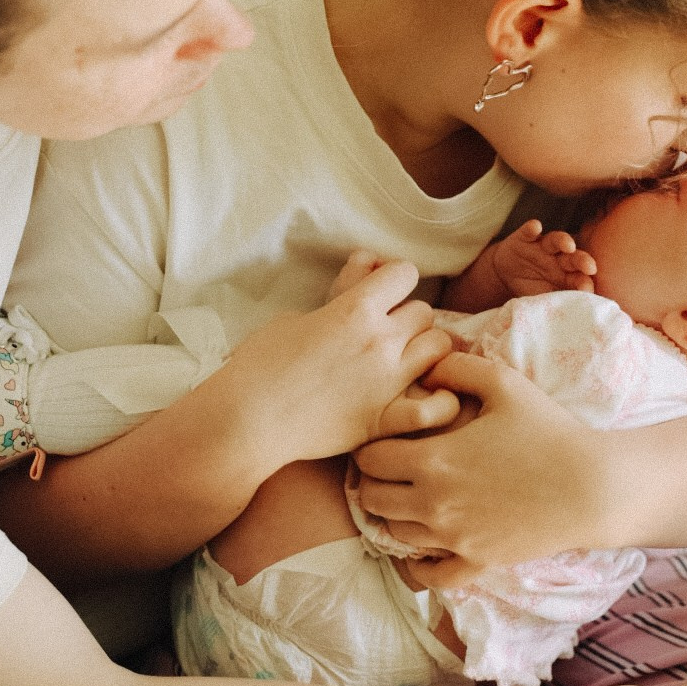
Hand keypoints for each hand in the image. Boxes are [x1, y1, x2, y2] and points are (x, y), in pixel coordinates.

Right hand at [229, 259, 455, 469]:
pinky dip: (440, 399)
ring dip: (425, 348)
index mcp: (355, 309)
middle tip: (387, 331)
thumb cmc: (260, 364)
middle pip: (424, 310)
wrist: (246, 420)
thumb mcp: (296, 316)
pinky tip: (429, 394)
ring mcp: (389, 381)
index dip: (393, 280)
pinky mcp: (386, 419)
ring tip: (406, 359)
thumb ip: (340, 292)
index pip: (404, 273)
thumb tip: (367, 265)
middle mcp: (380, 340)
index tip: (381, 292)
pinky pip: (437, 406)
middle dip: (407, 316)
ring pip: (439, 347)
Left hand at [353, 349, 603, 584]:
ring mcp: (453, 538)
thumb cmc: (549, 430)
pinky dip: (421, 563)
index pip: (369, 458)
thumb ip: (458, 367)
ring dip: (393, 514)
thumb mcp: (504, 382)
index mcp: (433, 459)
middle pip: (371, 498)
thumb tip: (427, 368)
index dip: (371, 445)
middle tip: (390, 468)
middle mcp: (433, 504)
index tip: (385, 438)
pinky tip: (429, 544)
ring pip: (394, 533)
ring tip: (409, 497)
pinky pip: (431, 576)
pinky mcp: (477, 562)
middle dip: (373, 480)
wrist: (593, 486)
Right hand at [490, 219, 595, 296]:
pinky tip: (535, 227)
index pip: (580, 278)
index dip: (584, 283)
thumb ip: (558, 304)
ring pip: (556, 240)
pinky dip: (532, 228)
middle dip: (582, 261)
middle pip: (574, 258)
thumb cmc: (531, 289)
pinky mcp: (524, 239)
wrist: (504, 277)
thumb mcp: (543, 300)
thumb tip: (573, 316)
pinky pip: (529, 231)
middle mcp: (558, 260)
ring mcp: (542, 247)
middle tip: (590, 267)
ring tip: (568, 245)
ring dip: (563, 241)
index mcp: (567, 277)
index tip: (588, 289)